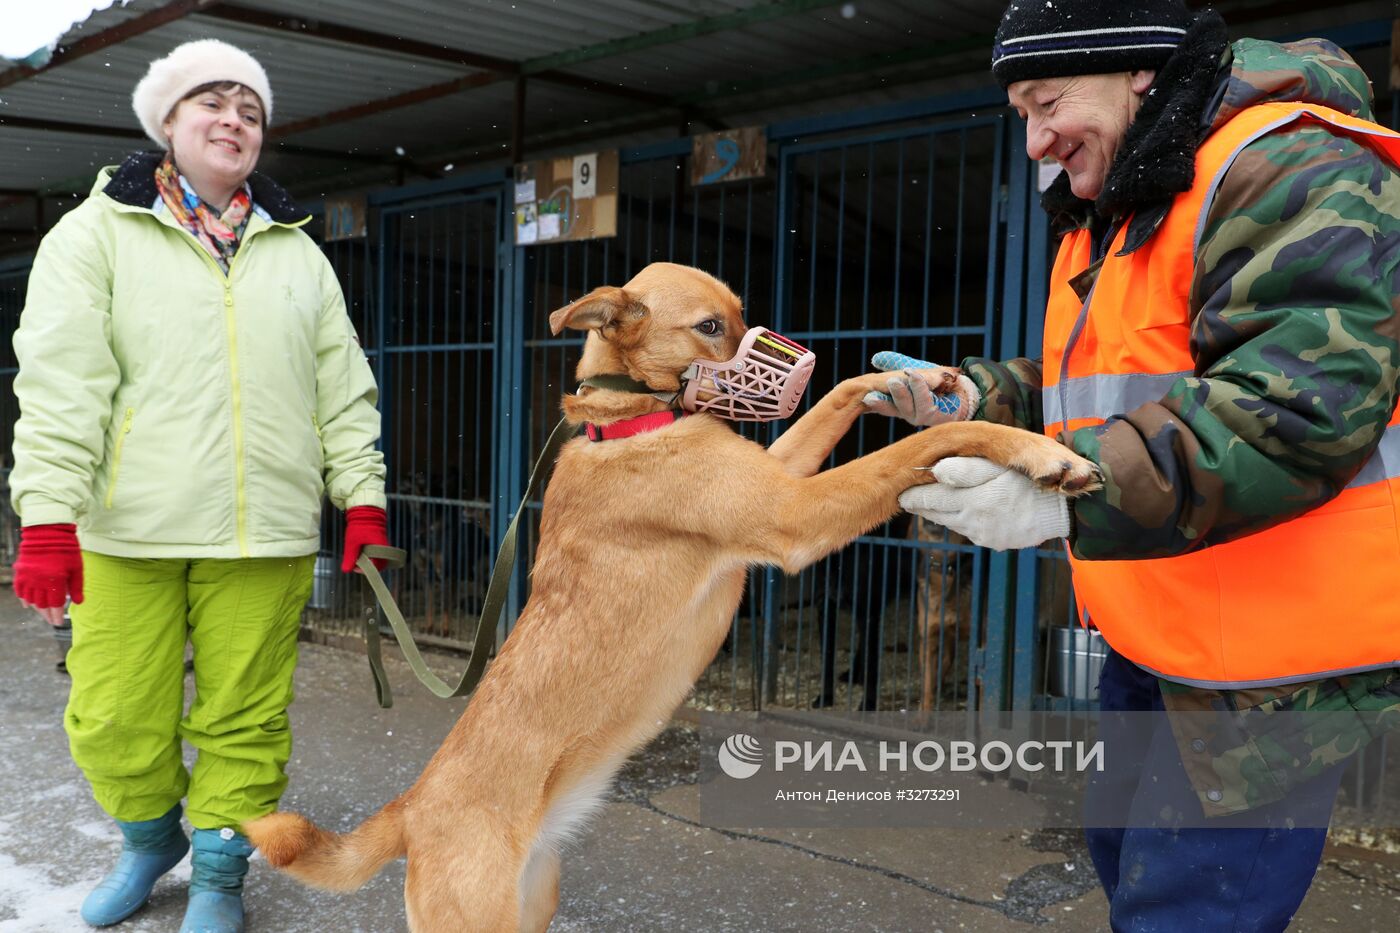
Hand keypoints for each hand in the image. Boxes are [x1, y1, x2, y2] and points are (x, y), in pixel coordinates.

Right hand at [13, 523, 82, 621]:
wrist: (48, 531)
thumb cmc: (66, 549)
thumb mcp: (77, 568)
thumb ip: (77, 587)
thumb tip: (78, 603)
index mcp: (55, 580)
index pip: (55, 604)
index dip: (57, 615)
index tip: (58, 623)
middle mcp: (39, 581)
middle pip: (42, 604)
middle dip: (47, 615)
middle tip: (51, 621)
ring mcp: (28, 577)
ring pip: (30, 599)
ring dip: (36, 608)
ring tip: (43, 613)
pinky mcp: (21, 572)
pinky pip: (20, 590)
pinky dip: (23, 599)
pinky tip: (28, 604)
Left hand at [341, 506, 388, 572]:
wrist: (365, 510)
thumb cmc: (359, 526)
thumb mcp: (352, 543)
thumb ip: (350, 557)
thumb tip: (346, 570)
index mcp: (380, 549)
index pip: (376, 566)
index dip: (364, 570)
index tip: (354, 567)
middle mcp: (384, 548)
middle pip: (379, 564)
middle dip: (368, 566)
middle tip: (357, 564)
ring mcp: (383, 544)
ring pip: (378, 558)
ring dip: (368, 560)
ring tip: (357, 556)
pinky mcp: (380, 541)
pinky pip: (377, 552)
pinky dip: (369, 554)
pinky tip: (361, 550)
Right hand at [862, 351, 979, 425]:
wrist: (967, 389)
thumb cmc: (942, 382)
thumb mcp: (916, 370)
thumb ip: (896, 364)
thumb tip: (875, 358)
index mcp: (901, 404)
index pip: (884, 404)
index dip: (876, 401)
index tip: (867, 398)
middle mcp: (909, 414)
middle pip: (894, 406)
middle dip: (889, 396)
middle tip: (884, 384)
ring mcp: (920, 417)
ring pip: (907, 404)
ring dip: (906, 390)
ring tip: (903, 376)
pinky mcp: (933, 417)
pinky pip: (924, 401)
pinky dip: (921, 386)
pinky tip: (918, 376)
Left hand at [899, 457, 1070, 550]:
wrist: (1061, 509)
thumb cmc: (1029, 480)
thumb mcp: (1000, 467)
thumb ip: (967, 469)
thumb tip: (935, 471)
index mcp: (973, 501)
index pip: (932, 499)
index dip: (915, 496)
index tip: (901, 492)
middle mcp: (974, 522)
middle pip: (938, 513)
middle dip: (923, 505)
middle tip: (908, 498)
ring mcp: (983, 535)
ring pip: (952, 522)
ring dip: (943, 512)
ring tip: (933, 501)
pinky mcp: (993, 542)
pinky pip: (971, 530)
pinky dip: (964, 520)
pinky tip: (968, 509)